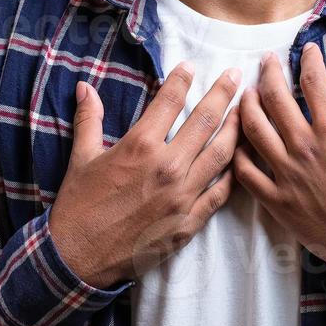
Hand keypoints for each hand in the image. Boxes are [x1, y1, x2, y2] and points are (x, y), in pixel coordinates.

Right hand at [48, 61, 242, 287]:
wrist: (79, 259)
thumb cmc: (78, 208)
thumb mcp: (81, 158)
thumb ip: (89, 119)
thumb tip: (85, 87)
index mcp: (140, 147)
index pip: (169, 102)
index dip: (182, 80)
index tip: (191, 66)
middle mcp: (167, 167)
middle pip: (206, 121)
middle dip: (224, 94)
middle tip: (235, 76)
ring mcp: (183, 197)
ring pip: (222, 154)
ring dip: (237, 129)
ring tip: (247, 111)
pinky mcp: (190, 222)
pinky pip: (221, 193)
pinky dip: (233, 173)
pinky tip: (240, 160)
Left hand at [232, 41, 325, 276]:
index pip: (315, 84)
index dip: (310, 61)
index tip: (307, 50)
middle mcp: (304, 147)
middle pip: (275, 99)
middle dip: (269, 73)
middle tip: (267, 62)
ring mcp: (286, 174)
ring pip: (253, 130)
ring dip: (247, 106)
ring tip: (246, 93)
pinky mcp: (276, 201)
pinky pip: (245, 172)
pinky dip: (237, 154)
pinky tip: (236, 143)